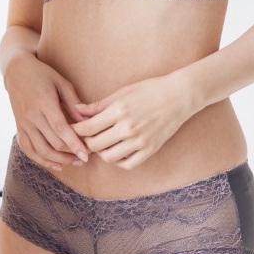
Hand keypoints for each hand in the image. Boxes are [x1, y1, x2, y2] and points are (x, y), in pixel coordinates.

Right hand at [4, 54, 90, 171]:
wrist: (16, 72)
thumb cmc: (42, 74)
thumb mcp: (61, 82)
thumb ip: (74, 102)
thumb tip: (87, 120)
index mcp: (44, 102)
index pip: (60, 128)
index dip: (74, 144)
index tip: (87, 154)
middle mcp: (31, 116)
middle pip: (52, 142)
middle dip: (70, 154)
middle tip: (86, 157)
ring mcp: (23, 124)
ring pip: (41, 150)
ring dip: (59, 160)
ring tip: (75, 162)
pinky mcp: (19, 128)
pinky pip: (29, 150)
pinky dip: (42, 160)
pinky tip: (56, 165)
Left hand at [71, 75, 194, 169]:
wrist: (180, 96)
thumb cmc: (150, 90)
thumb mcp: (122, 92)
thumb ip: (99, 105)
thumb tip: (77, 110)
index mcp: (119, 111)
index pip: (88, 128)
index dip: (76, 130)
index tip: (73, 129)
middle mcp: (129, 128)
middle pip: (95, 145)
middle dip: (86, 142)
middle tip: (85, 138)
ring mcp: (140, 141)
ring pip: (109, 157)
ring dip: (101, 152)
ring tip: (102, 144)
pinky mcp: (151, 150)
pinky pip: (128, 164)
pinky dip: (119, 161)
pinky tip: (117, 151)